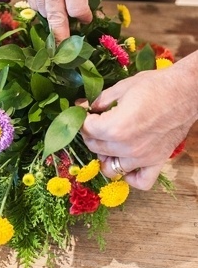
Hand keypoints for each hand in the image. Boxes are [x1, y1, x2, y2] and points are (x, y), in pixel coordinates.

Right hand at [19, 0, 92, 43]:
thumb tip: (80, 6)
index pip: (77, 6)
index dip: (83, 18)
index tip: (86, 21)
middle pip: (55, 14)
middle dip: (61, 33)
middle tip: (64, 50)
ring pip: (41, 9)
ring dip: (50, 18)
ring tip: (57, 23)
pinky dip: (40, 6)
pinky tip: (47, 6)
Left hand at [81, 59, 197, 189]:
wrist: (187, 91)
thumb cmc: (155, 86)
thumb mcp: (121, 88)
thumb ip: (99, 101)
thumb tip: (81, 106)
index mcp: (115, 127)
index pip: (86, 130)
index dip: (84, 119)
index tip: (88, 113)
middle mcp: (127, 147)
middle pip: (95, 148)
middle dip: (92, 135)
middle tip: (98, 124)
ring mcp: (143, 157)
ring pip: (110, 168)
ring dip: (105, 156)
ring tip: (109, 141)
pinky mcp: (158, 162)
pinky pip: (140, 181)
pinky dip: (130, 176)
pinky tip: (125, 162)